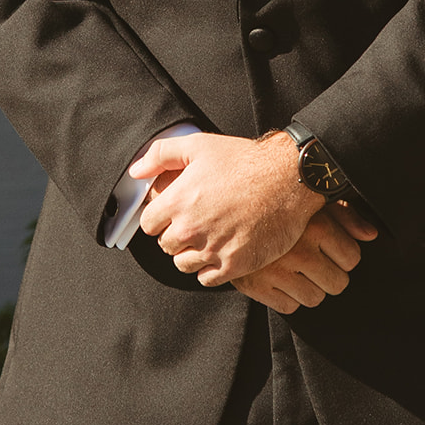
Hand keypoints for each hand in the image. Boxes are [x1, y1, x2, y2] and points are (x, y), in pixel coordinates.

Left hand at [131, 130, 325, 285]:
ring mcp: (212, 250)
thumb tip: (136, 171)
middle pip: (166, 245)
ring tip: (209, 235)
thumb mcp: (199, 145)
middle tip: (196, 220)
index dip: (160, 216)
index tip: (173, 211)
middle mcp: (191, 229)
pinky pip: (206, 279)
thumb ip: (161, 154)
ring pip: (184, 264)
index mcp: (178, 201)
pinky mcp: (233, 265)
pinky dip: (210, 268)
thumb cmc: (244, 160)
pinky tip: (221, 249)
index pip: (148, 223)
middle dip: (176, 233)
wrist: (287, 178)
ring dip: (192, 253)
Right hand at [232, 202, 378, 313]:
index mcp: (317, 225)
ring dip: (310, 287)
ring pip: (315, 298)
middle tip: (317, 261)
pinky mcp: (258, 287)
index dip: (344, 255)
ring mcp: (277, 271)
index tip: (332, 248)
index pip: (352, 258)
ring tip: (298, 269)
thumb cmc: (279, 204)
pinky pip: (290, 307)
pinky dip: (287, 297)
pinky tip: (280, 277)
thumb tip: (371, 235)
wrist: (228, 209)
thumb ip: (346, 216)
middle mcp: (299, 250)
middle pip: (338, 283)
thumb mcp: (313, 202)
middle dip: (330, 274)